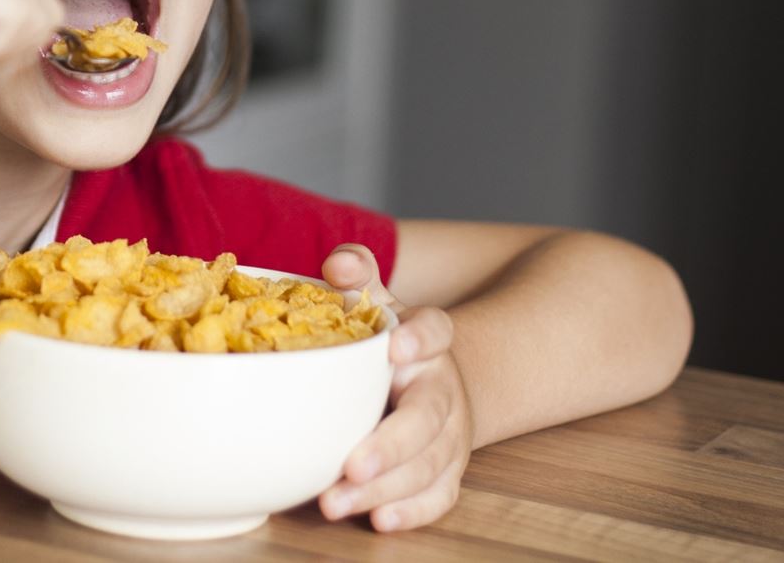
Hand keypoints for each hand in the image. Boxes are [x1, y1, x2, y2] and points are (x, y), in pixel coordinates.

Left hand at [317, 244, 474, 531]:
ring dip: (385, 488)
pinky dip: (411, 511)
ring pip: (428, 465)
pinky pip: (437, 496)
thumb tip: (337, 264)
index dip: (419, 338)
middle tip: (353, 463)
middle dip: (392, 443)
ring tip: (334, 502)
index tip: (394, 347)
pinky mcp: (446, 473)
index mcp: (427, 342)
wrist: (431, 384)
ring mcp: (449, 435)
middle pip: (429, 416)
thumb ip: (358, 276)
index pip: (435, 331)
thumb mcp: (376, 303)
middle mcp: (443, 389)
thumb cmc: (387, 346)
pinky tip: (379, 520)